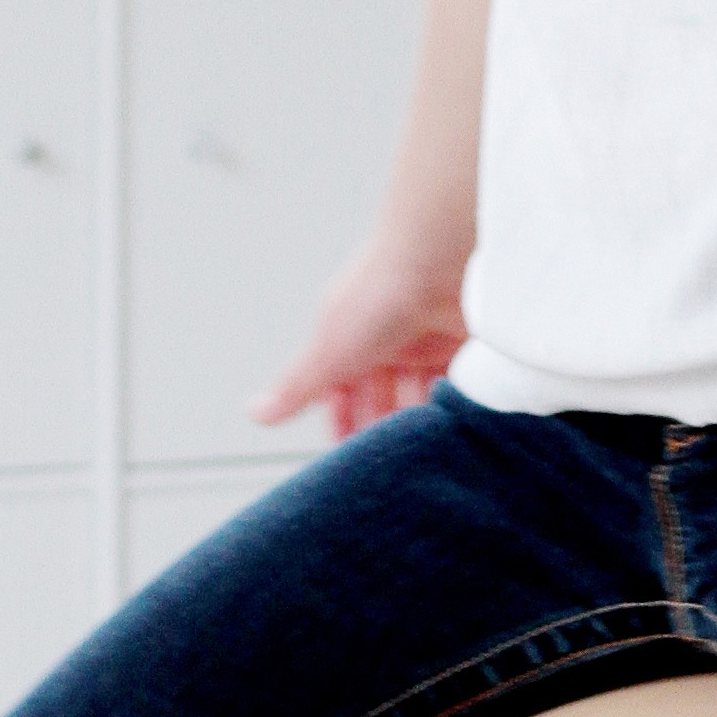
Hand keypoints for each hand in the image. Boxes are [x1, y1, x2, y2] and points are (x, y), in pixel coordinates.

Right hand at [252, 236, 467, 441]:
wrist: (435, 260)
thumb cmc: (378, 293)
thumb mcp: (327, 351)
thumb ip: (297, 387)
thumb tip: (256, 411)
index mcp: (347, 336)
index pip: (339, 388)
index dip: (342, 419)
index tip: (347, 453)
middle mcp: (385, 336)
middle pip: (382, 393)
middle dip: (380, 425)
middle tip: (386, 457)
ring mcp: (424, 338)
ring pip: (418, 391)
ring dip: (415, 418)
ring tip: (416, 446)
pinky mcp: (461, 341)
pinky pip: (454, 381)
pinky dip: (448, 403)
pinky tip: (447, 422)